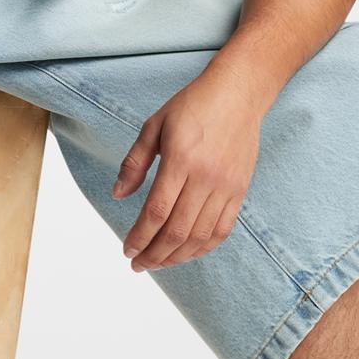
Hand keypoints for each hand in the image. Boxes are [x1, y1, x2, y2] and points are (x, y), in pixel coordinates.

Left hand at [110, 64, 263, 269]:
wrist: (239, 94)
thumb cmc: (193, 105)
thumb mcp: (154, 125)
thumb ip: (134, 162)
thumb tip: (118, 195)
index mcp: (180, 159)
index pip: (157, 211)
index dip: (139, 236)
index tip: (127, 249)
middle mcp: (206, 177)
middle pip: (177, 230)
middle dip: (154, 254)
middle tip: (138, 264)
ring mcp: (226, 186)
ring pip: (200, 236)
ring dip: (176, 257)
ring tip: (158, 263)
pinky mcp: (240, 190)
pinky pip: (223, 230)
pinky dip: (204, 248)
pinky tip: (186, 253)